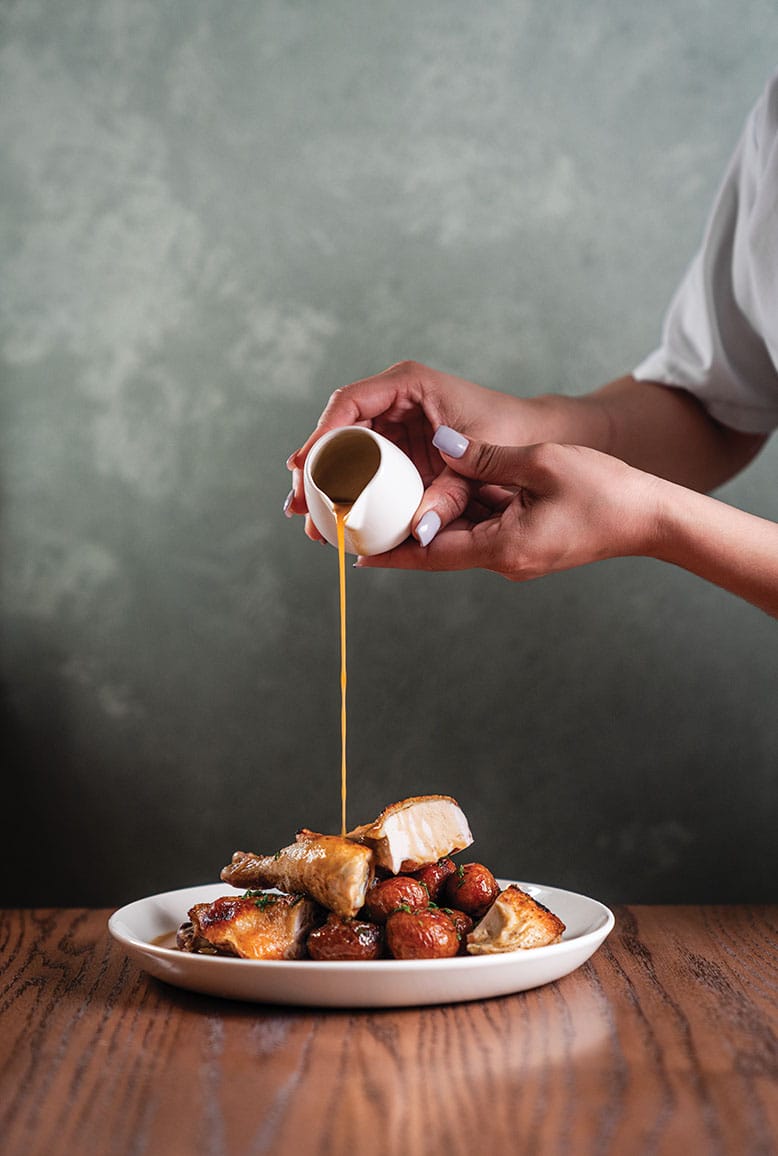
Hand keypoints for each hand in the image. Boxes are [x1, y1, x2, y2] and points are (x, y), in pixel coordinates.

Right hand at [284, 361, 526, 541]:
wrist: (531, 437)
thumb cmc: (508, 437)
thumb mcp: (478, 467)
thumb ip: (448, 497)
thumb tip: (418, 535)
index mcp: (408, 384)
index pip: (350, 402)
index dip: (320, 434)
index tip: (300, 466)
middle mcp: (394, 398)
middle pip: (337, 428)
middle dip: (313, 468)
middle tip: (296, 505)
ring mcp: (393, 422)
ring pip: (344, 451)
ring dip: (325, 485)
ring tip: (309, 524)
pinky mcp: (397, 447)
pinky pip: (363, 467)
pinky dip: (349, 492)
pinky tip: (334, 520)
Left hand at [356, 429, 660, 579]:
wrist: (649, 518)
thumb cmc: (605, 490)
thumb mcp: (542, 463)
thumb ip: (488, 456)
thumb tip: (443, 442)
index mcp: (504, 548)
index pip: (433, 555)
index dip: (392, 554)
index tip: (354, 552)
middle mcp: (504, 560)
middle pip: (438, 552)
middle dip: (400, 540)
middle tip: (360, 526)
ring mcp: (516, 556)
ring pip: (458, 540)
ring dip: (427, 526)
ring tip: (386, 508)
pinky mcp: (526, 545)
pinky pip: (482, 531)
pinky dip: (458, 517)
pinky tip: (436, 498)